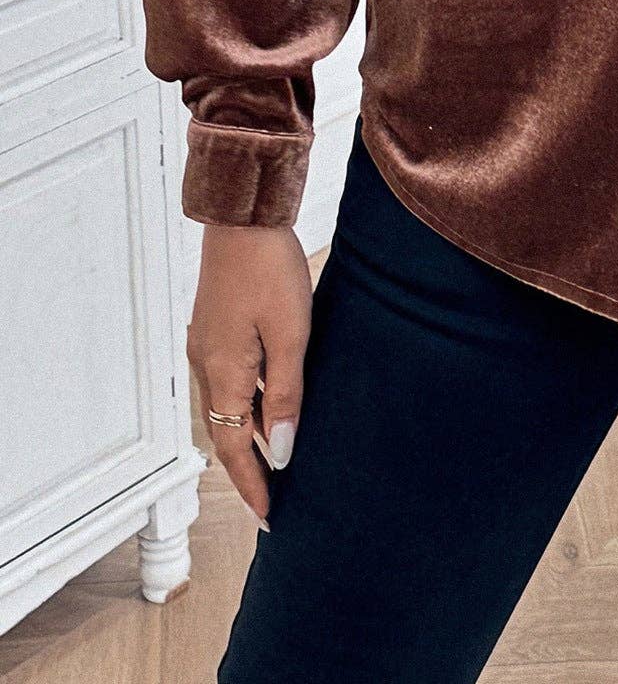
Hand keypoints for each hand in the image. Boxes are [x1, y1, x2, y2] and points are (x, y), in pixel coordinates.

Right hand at [187, 223, 312, 526]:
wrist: (243, 219)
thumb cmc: (270, 270)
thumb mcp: (292, 336)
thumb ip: (286, 395)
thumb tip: (283, 452)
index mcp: (223, 373)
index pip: (236, 448)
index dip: (253, 485)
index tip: (269, 517)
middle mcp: (207, 366)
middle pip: (225, 433)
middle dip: (248, 469)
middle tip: (273, 500)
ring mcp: (208, 346)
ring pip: (226, 408)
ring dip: (248, 437)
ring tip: (276, 463)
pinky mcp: (216, 329)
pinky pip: (228, 383)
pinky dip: (246, 406)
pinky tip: (268, 407)